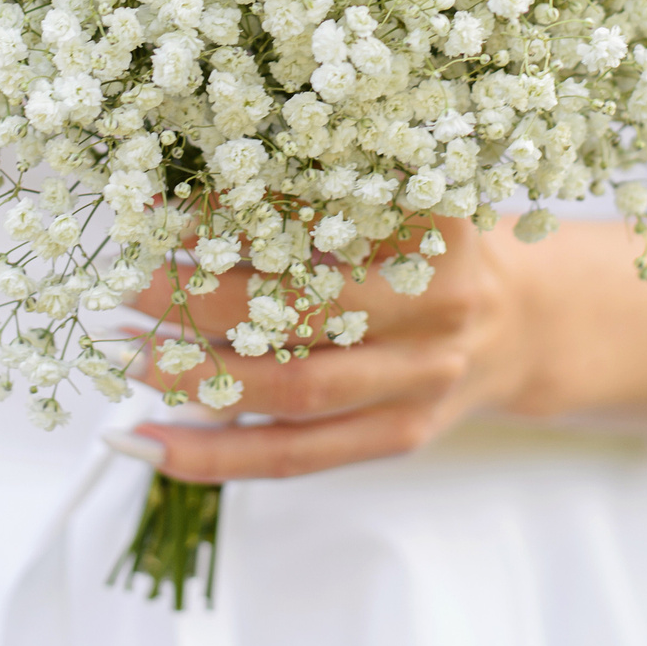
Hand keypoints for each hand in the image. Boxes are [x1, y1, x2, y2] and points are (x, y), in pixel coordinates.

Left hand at [119, 220, 541, 482]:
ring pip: (295, 390)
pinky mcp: (400, 435)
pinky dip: (213, 454)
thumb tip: (176, 194)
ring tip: (127, 355)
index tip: (159, 205)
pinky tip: (146, 442)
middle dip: (201, 300)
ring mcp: (422, 378)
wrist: (519, 323)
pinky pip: (295, 457)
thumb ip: (313, 187)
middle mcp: (436, 301)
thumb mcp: (394, 190)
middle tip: (129, 286)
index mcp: (433, 219)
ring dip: (195, 377)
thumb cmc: (429, 243)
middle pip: (303, 307)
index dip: (233, 211)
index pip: (318, 212)